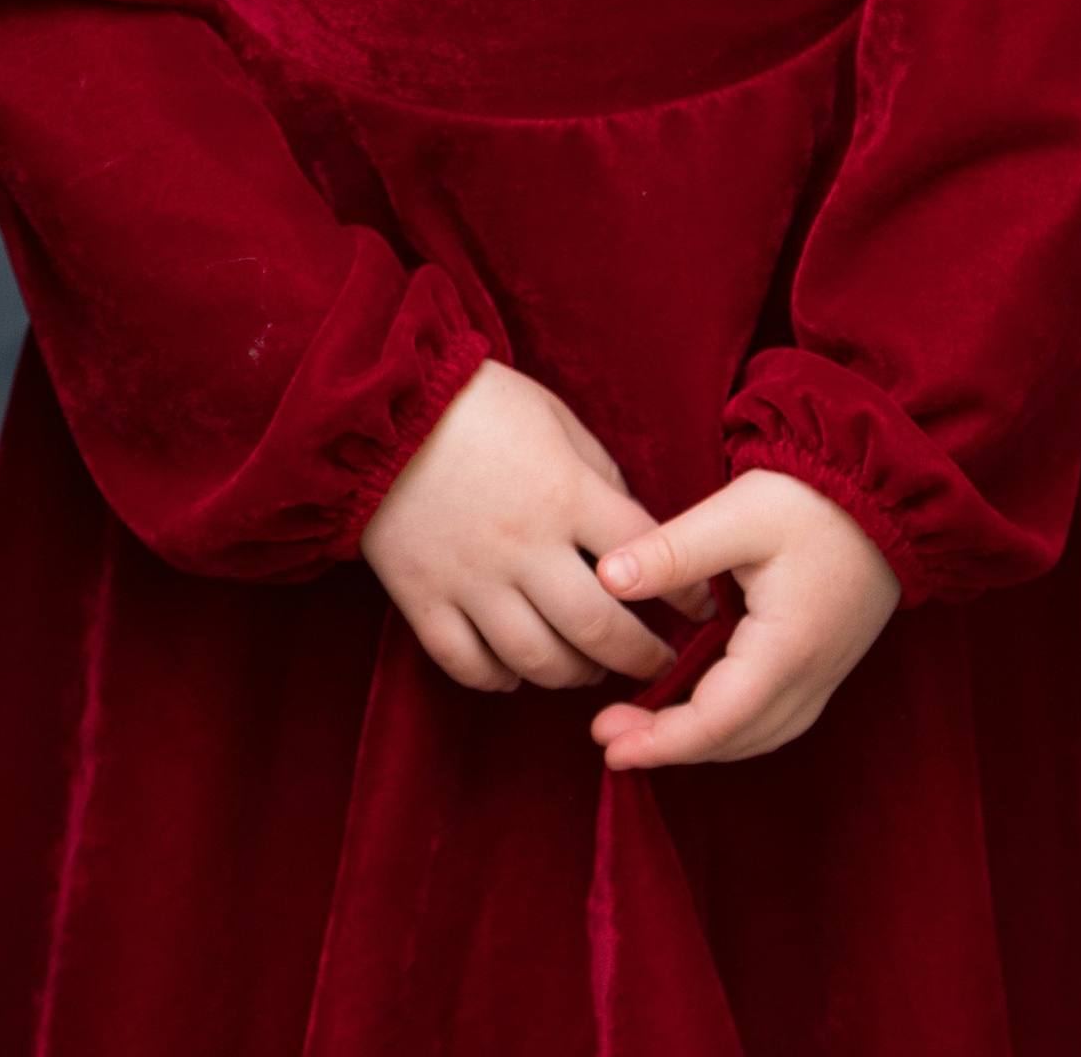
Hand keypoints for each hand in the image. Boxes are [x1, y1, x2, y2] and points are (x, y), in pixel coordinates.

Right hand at [360, 360, 685, 695]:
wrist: (380, 403)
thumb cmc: (479, 401)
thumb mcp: (556, 417)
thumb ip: (599, 474)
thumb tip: (632, 530)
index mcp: (564, 492)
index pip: (643, 555)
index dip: (684, 589)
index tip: (700, 607)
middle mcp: (523, 546)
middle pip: (595, 627)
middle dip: (638, 656)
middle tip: (658, 665)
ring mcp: (470, 578)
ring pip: (535, 658)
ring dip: (574, 675)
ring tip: (592, 671)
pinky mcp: (422, 597)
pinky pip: (466, 663)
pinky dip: (497, 679)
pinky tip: (517, 674)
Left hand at [590, 470, 900, 770]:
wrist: (889, 491)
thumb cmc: (815, 498)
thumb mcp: (739, 514)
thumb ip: (673, 551)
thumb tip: (607, 579)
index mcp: (786, 649)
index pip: (716, 721)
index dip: (659, 740)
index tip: (606, 741)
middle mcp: (810, 677)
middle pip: (734, 739)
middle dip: (669, 747)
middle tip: (608, 736)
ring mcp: (824, 675)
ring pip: (756, 736)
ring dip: (700, 742)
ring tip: (643, 729)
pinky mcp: (827, 663)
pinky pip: (774, 718)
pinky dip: (730, 727)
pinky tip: (699, 708)